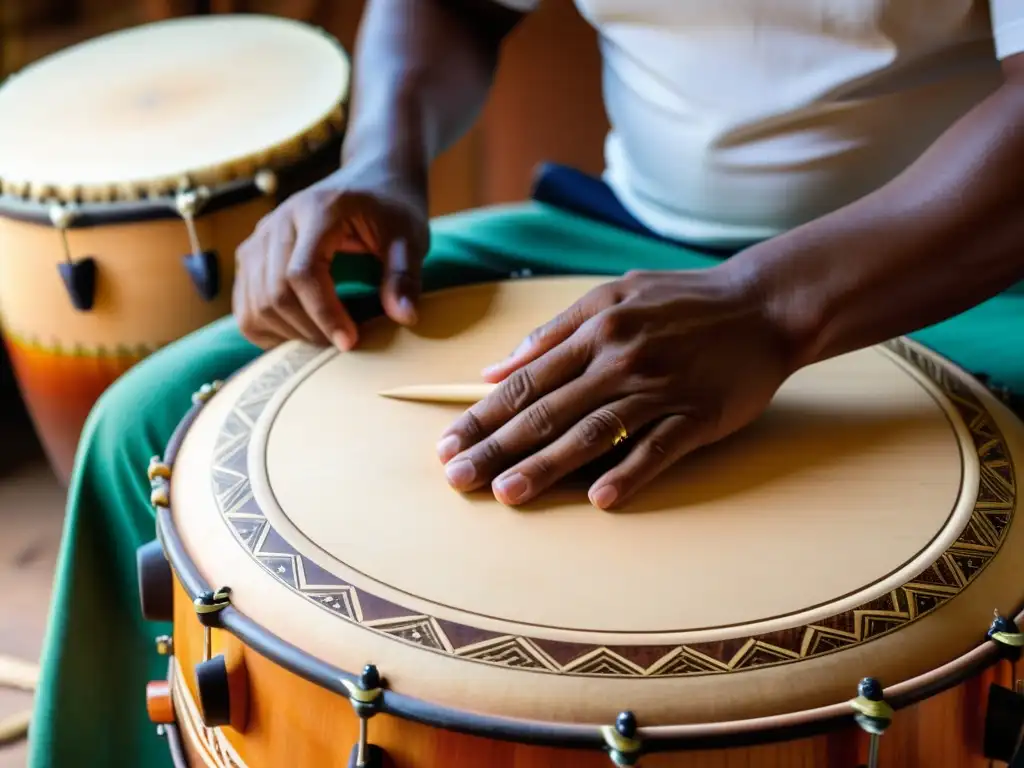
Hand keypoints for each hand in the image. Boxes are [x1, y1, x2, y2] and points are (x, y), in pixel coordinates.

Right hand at [233, 166, 429, 350]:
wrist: (371, 179)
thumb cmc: (391, 209)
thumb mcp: (409, 237)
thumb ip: (404, 275)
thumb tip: (404, 317)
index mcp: (316, 211)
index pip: (302, 273)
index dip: (324, 314)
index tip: (350, 341)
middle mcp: (279, 222)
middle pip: (274, 293)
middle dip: (308, 329)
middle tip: (342, 343)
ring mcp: (259, 238)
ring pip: (254, 304)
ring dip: (288, 333)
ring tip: (325, 338)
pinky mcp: (252, 255)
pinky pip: (244, 305)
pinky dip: (267, 328)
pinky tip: (299, 332)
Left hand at [435, 267, 796, 509]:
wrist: (763, 304)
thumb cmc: (680, 302)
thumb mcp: (612, 297)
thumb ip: (553, 333)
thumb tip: (495, 368)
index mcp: (594, 329)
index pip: (525, 381)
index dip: (483, 415)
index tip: (448, 444)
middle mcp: (619, 358)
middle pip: (547, 410)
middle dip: (497, 447)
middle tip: (459, 479)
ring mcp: (660, 387)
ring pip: (592, 432)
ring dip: (546, 465)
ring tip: (508, 494)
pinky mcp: (698, 414)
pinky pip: (658, 448)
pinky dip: (629, 473)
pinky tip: (599, 500)